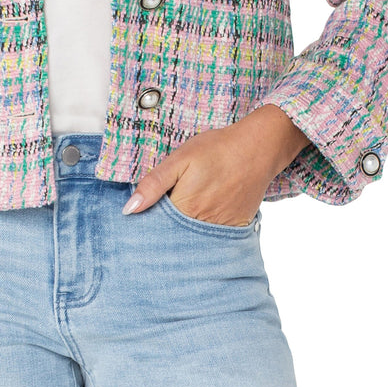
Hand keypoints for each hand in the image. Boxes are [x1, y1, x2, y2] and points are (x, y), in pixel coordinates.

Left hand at [122, 105, 309, 225]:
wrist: (258, 147)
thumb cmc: (216, 149)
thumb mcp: (179, 159)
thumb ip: (153, 184)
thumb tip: (129, 210)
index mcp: (185, 207)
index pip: (156, 226)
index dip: (147, 222)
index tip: (140, 220)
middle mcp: (203, 224)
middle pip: (175, 236)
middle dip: (165, 230)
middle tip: (163, 215)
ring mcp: (221, 228)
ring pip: (194, 239)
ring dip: (184, 232)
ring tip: (182, 216)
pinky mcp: (236, 226)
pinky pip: (215, 237)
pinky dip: (205, 232)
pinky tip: (202, 218)